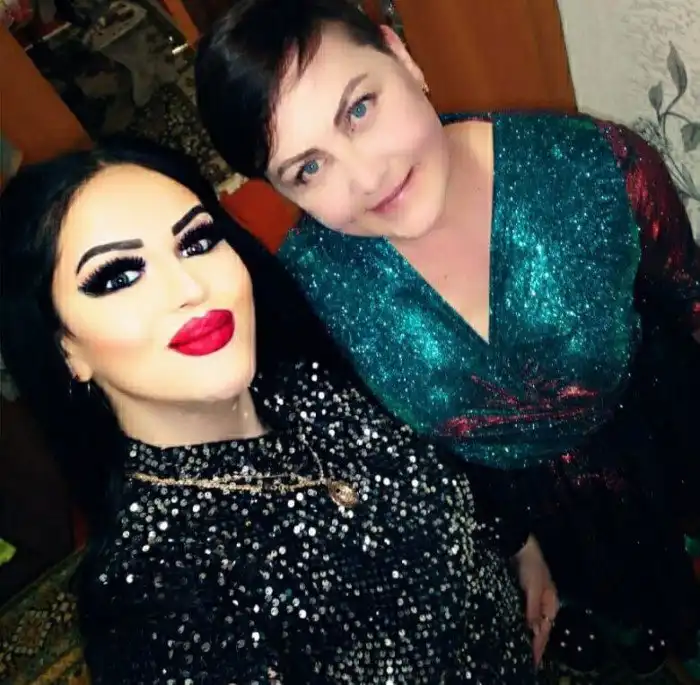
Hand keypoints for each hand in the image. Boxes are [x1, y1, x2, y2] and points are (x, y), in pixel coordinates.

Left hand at [514, 535, 558, 666]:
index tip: (534, 660)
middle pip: (542, 627)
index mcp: (551, 602)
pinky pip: (527, 612)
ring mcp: (536, 597)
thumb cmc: (530, 565)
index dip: (540, 645)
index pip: (546, 628)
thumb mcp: (532, 588)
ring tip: (524, 648)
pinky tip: (519, 628)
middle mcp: (546, 602)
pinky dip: (524, 622)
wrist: (520, 544)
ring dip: (530, 633)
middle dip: (536, 643)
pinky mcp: (526, 592)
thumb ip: (532, 609)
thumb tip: (533, 631)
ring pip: (535, 621)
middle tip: (530, 659)